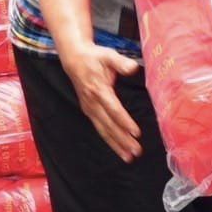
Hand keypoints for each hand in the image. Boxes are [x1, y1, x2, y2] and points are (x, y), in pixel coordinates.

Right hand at [61, 44, 143, 162]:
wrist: (74, 59)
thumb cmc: (94, 57)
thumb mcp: (108, 55)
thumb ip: (121, 63)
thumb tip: (133, 67)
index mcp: (99, 90)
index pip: (114, 109)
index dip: (124, 121)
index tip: (136, 133)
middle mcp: (93, 103)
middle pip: (109, 125)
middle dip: (122, 140)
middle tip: (136, 151)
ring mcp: (90, 109)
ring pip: (104, 131)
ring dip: (117, 145)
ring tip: (129, 156)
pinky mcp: (90, 112)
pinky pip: (100, 129)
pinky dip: (110, 141)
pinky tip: (120, 149)